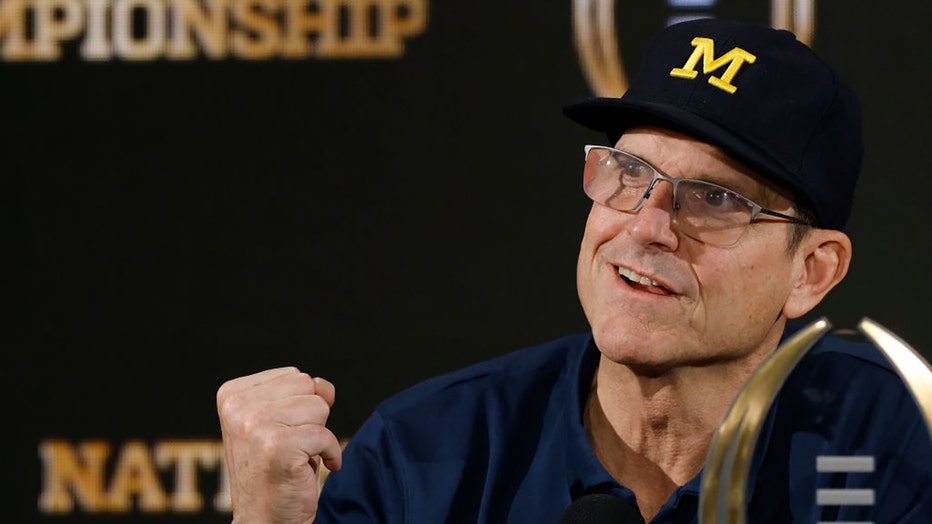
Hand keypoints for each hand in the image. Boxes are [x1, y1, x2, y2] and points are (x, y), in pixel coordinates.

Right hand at [217, 367, 342, 523]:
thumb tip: (325, 388)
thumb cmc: (274, 469)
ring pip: (320, 407)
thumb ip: (300, 393)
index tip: (280, 432)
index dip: (299, 405)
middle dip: (310, 418)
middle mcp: (238, 406)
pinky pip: (327, 436)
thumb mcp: (280, 420)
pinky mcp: (278, 446)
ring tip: (294, 457)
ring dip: (317, 436)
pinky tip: (307, 471)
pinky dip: (329, 455)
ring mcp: (255, 425)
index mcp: (231, 394)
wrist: (264, 520)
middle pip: (308, 387)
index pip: (294, 375)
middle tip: (289, 446)